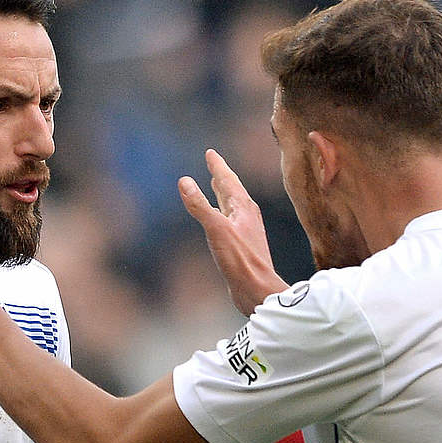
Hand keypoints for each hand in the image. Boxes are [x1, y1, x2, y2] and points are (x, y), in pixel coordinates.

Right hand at [178, 149, 288, 315]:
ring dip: (223, 194)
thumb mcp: (216, 229)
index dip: (218, 166)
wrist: (257, 290)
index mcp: (243, 208)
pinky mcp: (241, 246)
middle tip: (213, 164)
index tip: (210, 153)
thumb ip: (200, 205)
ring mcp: (245, 231)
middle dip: (221, 177)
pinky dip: (221, 213)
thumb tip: (184, 181)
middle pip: (232, 190)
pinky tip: (219, 221)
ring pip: (231, 206)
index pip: (228, 180)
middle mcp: (246, 216)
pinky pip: (229, 221)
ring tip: (216, 186)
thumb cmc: (240, 260)